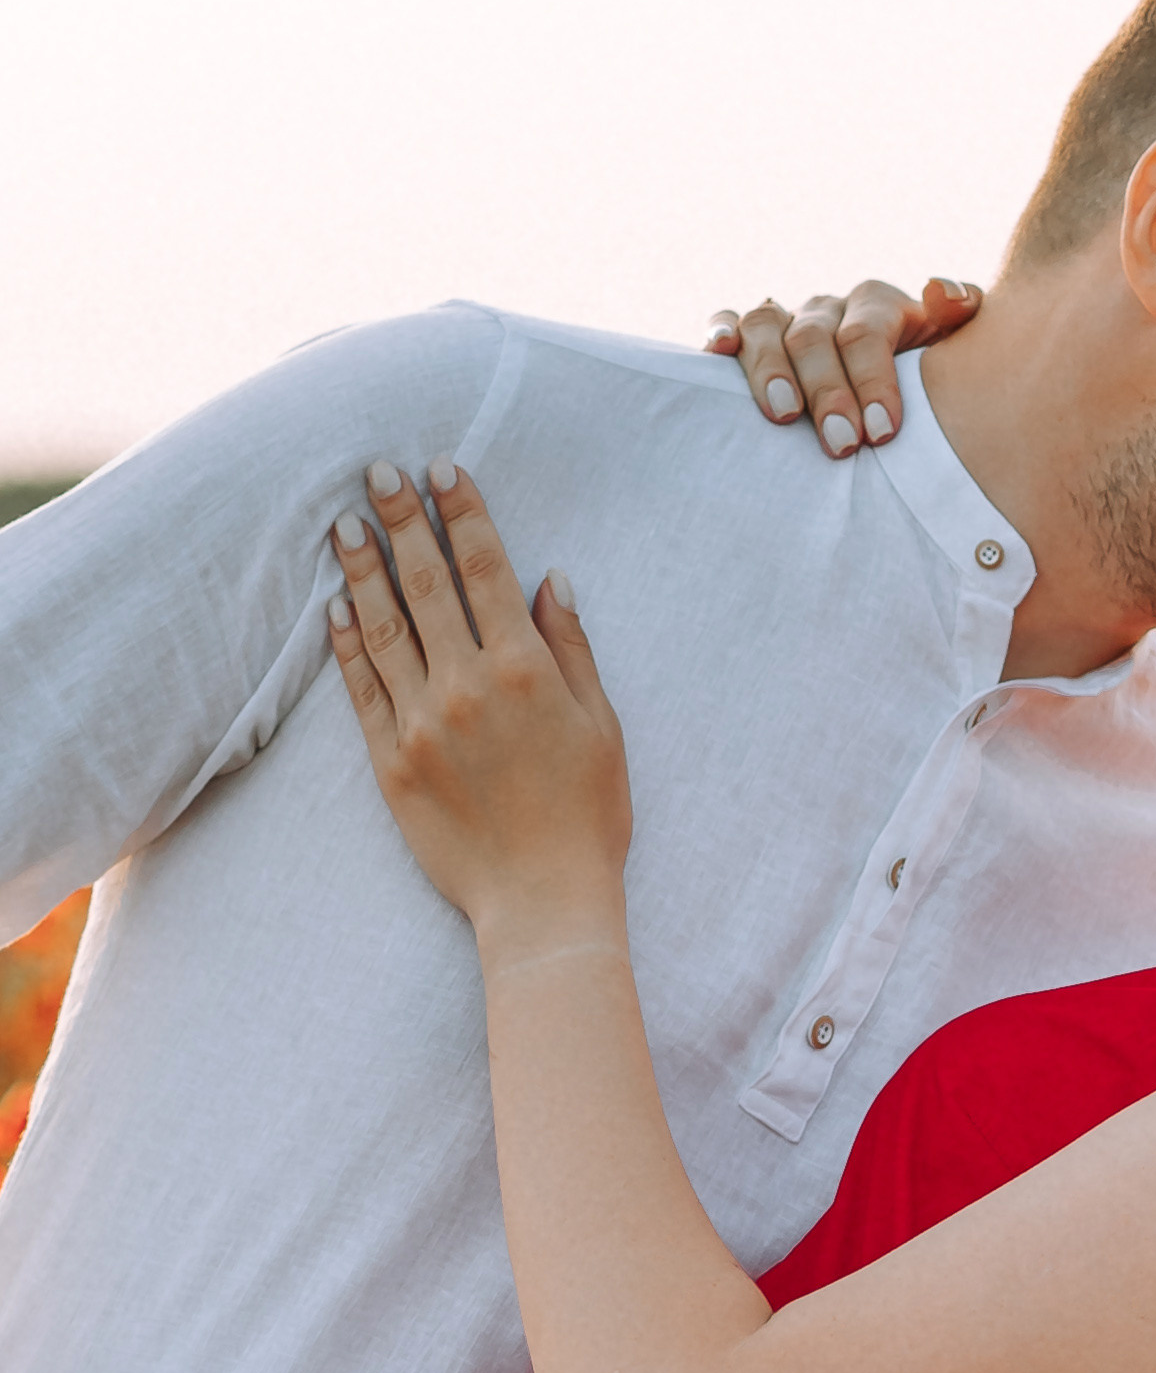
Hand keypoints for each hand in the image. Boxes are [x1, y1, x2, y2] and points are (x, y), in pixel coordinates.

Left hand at [328, 461, 629, 951]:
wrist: (542, 903)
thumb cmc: (588, 819)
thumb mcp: (602, 727)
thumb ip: (572, 649)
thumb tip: (547, 580)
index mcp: (524, 671)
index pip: (486, 569)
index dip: (462, 513)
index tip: (441, 468)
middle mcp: (467, 687)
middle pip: (427, 583)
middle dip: (402, 520)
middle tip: (378, 471)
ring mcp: (421, 724)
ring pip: (383, 626)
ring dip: (363, 568)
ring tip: (346, 522)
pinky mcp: (389, 763)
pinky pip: (361, 688)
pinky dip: (347, 642)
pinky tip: (337, 606)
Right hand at [703, 277, 982, 456]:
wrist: (894, 401)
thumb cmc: (926, 390)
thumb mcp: (952, 354)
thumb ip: (958, 318)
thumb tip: (941, 293)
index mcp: (877, 309)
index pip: (867, 332)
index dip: (873, 379)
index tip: (882, 433)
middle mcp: (829, 311)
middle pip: (816, 335)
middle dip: (828, 390)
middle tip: (841, 443)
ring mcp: (787, 321)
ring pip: (766, 325)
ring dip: (771, 369)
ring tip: (784, 417)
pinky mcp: (751, 340)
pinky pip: (729, 321)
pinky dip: (720, 331)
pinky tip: (718, 353)